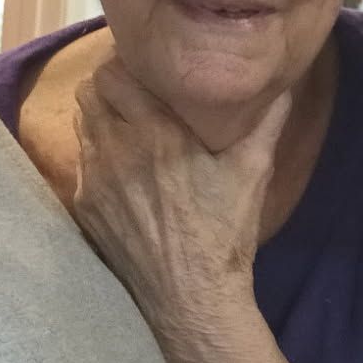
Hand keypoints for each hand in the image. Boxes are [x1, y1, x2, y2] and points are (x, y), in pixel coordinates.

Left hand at [72, 60, 304, 362]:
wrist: (190, 299)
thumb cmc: (224, 230)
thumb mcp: (253, 169)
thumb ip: (266, 118)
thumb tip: (281, 80)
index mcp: (156, 133)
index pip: (113, 72)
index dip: (125, 62)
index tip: (146, 65)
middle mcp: (116, 150)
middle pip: (89, 91)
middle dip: (109, 84)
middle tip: (135, 88)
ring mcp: (94, 182)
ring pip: (81, 124)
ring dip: (101, 116)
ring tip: (128, 124)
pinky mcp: (85, 210)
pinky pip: (81, 163)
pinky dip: (97, 154)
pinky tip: (122, 167)